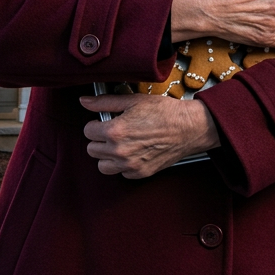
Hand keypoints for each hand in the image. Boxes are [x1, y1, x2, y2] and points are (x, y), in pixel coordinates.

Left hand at [80, 93, 218, 178]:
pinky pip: (121, 173)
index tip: (104, 121)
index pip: (87, 132)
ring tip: (119, 144)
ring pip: (103, 166)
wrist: (189, 128)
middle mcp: (120, 151)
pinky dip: (123, 165)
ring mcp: (130, 165)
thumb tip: (85, 101)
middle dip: (99, 139)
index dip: (95, 124)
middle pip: (92, 150)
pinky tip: (132, 152)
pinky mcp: (141, 173)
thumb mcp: (133, 101)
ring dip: (107, 155)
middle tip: (112, 131)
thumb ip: (105, 102)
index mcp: (115, 131)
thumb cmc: (164, 112)